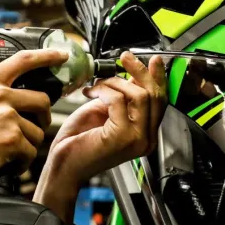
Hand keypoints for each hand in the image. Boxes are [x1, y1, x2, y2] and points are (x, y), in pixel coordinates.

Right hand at [0, 48, 67, 223]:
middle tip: (34, 126)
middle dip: (42, 116)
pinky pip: (30, 153)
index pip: (23, 60)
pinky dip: (21, 163)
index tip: (61, 54)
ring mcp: (7, 117)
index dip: (47, 55)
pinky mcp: (12, 140)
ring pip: (37, 131)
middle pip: (41, 100)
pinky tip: (6, 164)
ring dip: (27, 145)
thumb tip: (10, 103)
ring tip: (7, 153)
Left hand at [35, 52, 166, 222]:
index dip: (158, 78)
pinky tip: (90, 92)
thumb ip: (122, 97)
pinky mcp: (122, 137)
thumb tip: (131, 76)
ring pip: (139, 96)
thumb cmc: (79, 142)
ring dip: (115, 83)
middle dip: (140, 72)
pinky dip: (103, 90)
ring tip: (97, 84)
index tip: (152, 61)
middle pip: (154, 96)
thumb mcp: (104, 112)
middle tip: (125, 57)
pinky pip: (118, 100)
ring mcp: (137, 139)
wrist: (63, 166)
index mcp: (144, 135)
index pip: (160, 101)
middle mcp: (145, 139)